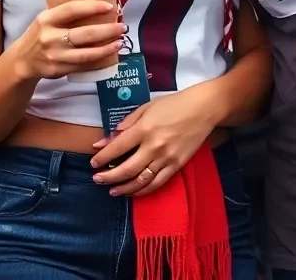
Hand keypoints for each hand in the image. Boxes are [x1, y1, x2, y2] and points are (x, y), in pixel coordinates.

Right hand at [11, 0, 124, 80]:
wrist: (23, 60)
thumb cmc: (40, 34)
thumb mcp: (46, 18)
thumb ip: (66, 14)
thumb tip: (99, 7)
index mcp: (46, 19)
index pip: (72, 9)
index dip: (92, 7)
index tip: (109, 7)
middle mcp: (49, 37)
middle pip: (84, 33)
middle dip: (107, 30)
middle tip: (122, 26)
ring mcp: (55, 56)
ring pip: (86, 53)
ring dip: (107, 47)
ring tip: (120, 41)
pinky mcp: (59, 70)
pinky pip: (83, 64)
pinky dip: (98, 59)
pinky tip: (108, 53)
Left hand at [90, 85, 218, 196]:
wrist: (203, 109)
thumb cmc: (173, 104)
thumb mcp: (147, 107)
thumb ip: (126, 123)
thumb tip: (106, 139)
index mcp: (144, 128)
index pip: (117, 147)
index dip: (103, 157)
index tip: (93, 162)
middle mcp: (154, 146)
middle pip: (126, 169)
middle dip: (109, 177)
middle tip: (97, 179)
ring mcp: (166, 158)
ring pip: (141, 181)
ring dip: (123, 188)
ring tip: (112, 190)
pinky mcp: (177, 166)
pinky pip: (157, 183)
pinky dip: (143, 190)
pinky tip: (132, 191)